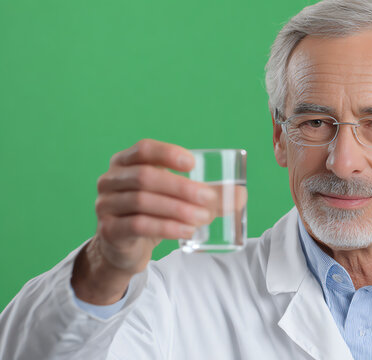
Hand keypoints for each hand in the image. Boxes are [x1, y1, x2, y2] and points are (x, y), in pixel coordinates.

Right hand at [71, 139, 215, 303]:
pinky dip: (167, 227)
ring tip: (203, 218)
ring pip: (142, 201)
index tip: (193, 164)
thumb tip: (241, 195)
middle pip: (146, 176)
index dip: (168, 153)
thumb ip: (205, 194)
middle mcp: (111, 180)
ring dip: (177, 209)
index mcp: (126, 162)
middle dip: (181, 187)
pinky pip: (138, 225)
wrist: (123, 247)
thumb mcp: (175, 199)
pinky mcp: (110, 230)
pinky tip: (187, 231)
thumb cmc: (152, 213)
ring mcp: (106, 205)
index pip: (144, 149)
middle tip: (208, 198)